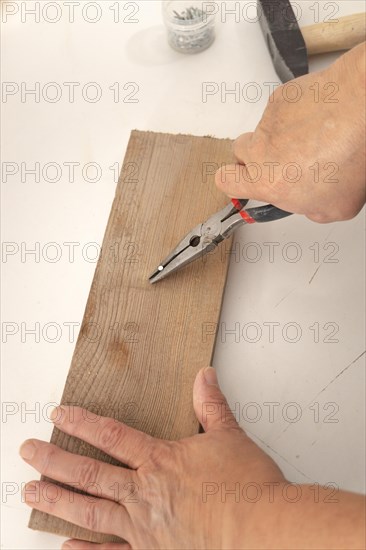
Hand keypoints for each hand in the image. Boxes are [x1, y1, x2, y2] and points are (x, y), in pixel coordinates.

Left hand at [20, 367, 364, 548]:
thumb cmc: (247, 486)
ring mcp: (144, 527)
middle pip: (89, 474)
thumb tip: (204, 375)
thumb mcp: (229, 436)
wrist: (262, 530)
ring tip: (31, 492)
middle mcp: (144, 493)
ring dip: (57, 501)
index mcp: (160, 461)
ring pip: (90, 511)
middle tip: (27, 451)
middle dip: (54, 461)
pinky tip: (65, 548)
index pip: (111, 435)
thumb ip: (211, 405)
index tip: (59, 414)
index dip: (82, 423)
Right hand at [215, 43, 365, 222]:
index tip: (241, 183)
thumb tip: (312, 204)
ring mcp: (269, 121)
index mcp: (267, 182)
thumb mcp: (335, 207)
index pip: (226, 182)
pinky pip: (281, 108)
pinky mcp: (282, 97)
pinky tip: (319, 119)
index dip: (232, 182)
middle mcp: (260, 150)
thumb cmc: (350, 156)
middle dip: (256, 156)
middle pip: (240, 152)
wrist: (360, 111)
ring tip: (313, 138)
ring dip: (281, 136)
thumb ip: (309, 209)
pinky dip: (296, 114)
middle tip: (281, 160)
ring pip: (264, 130)